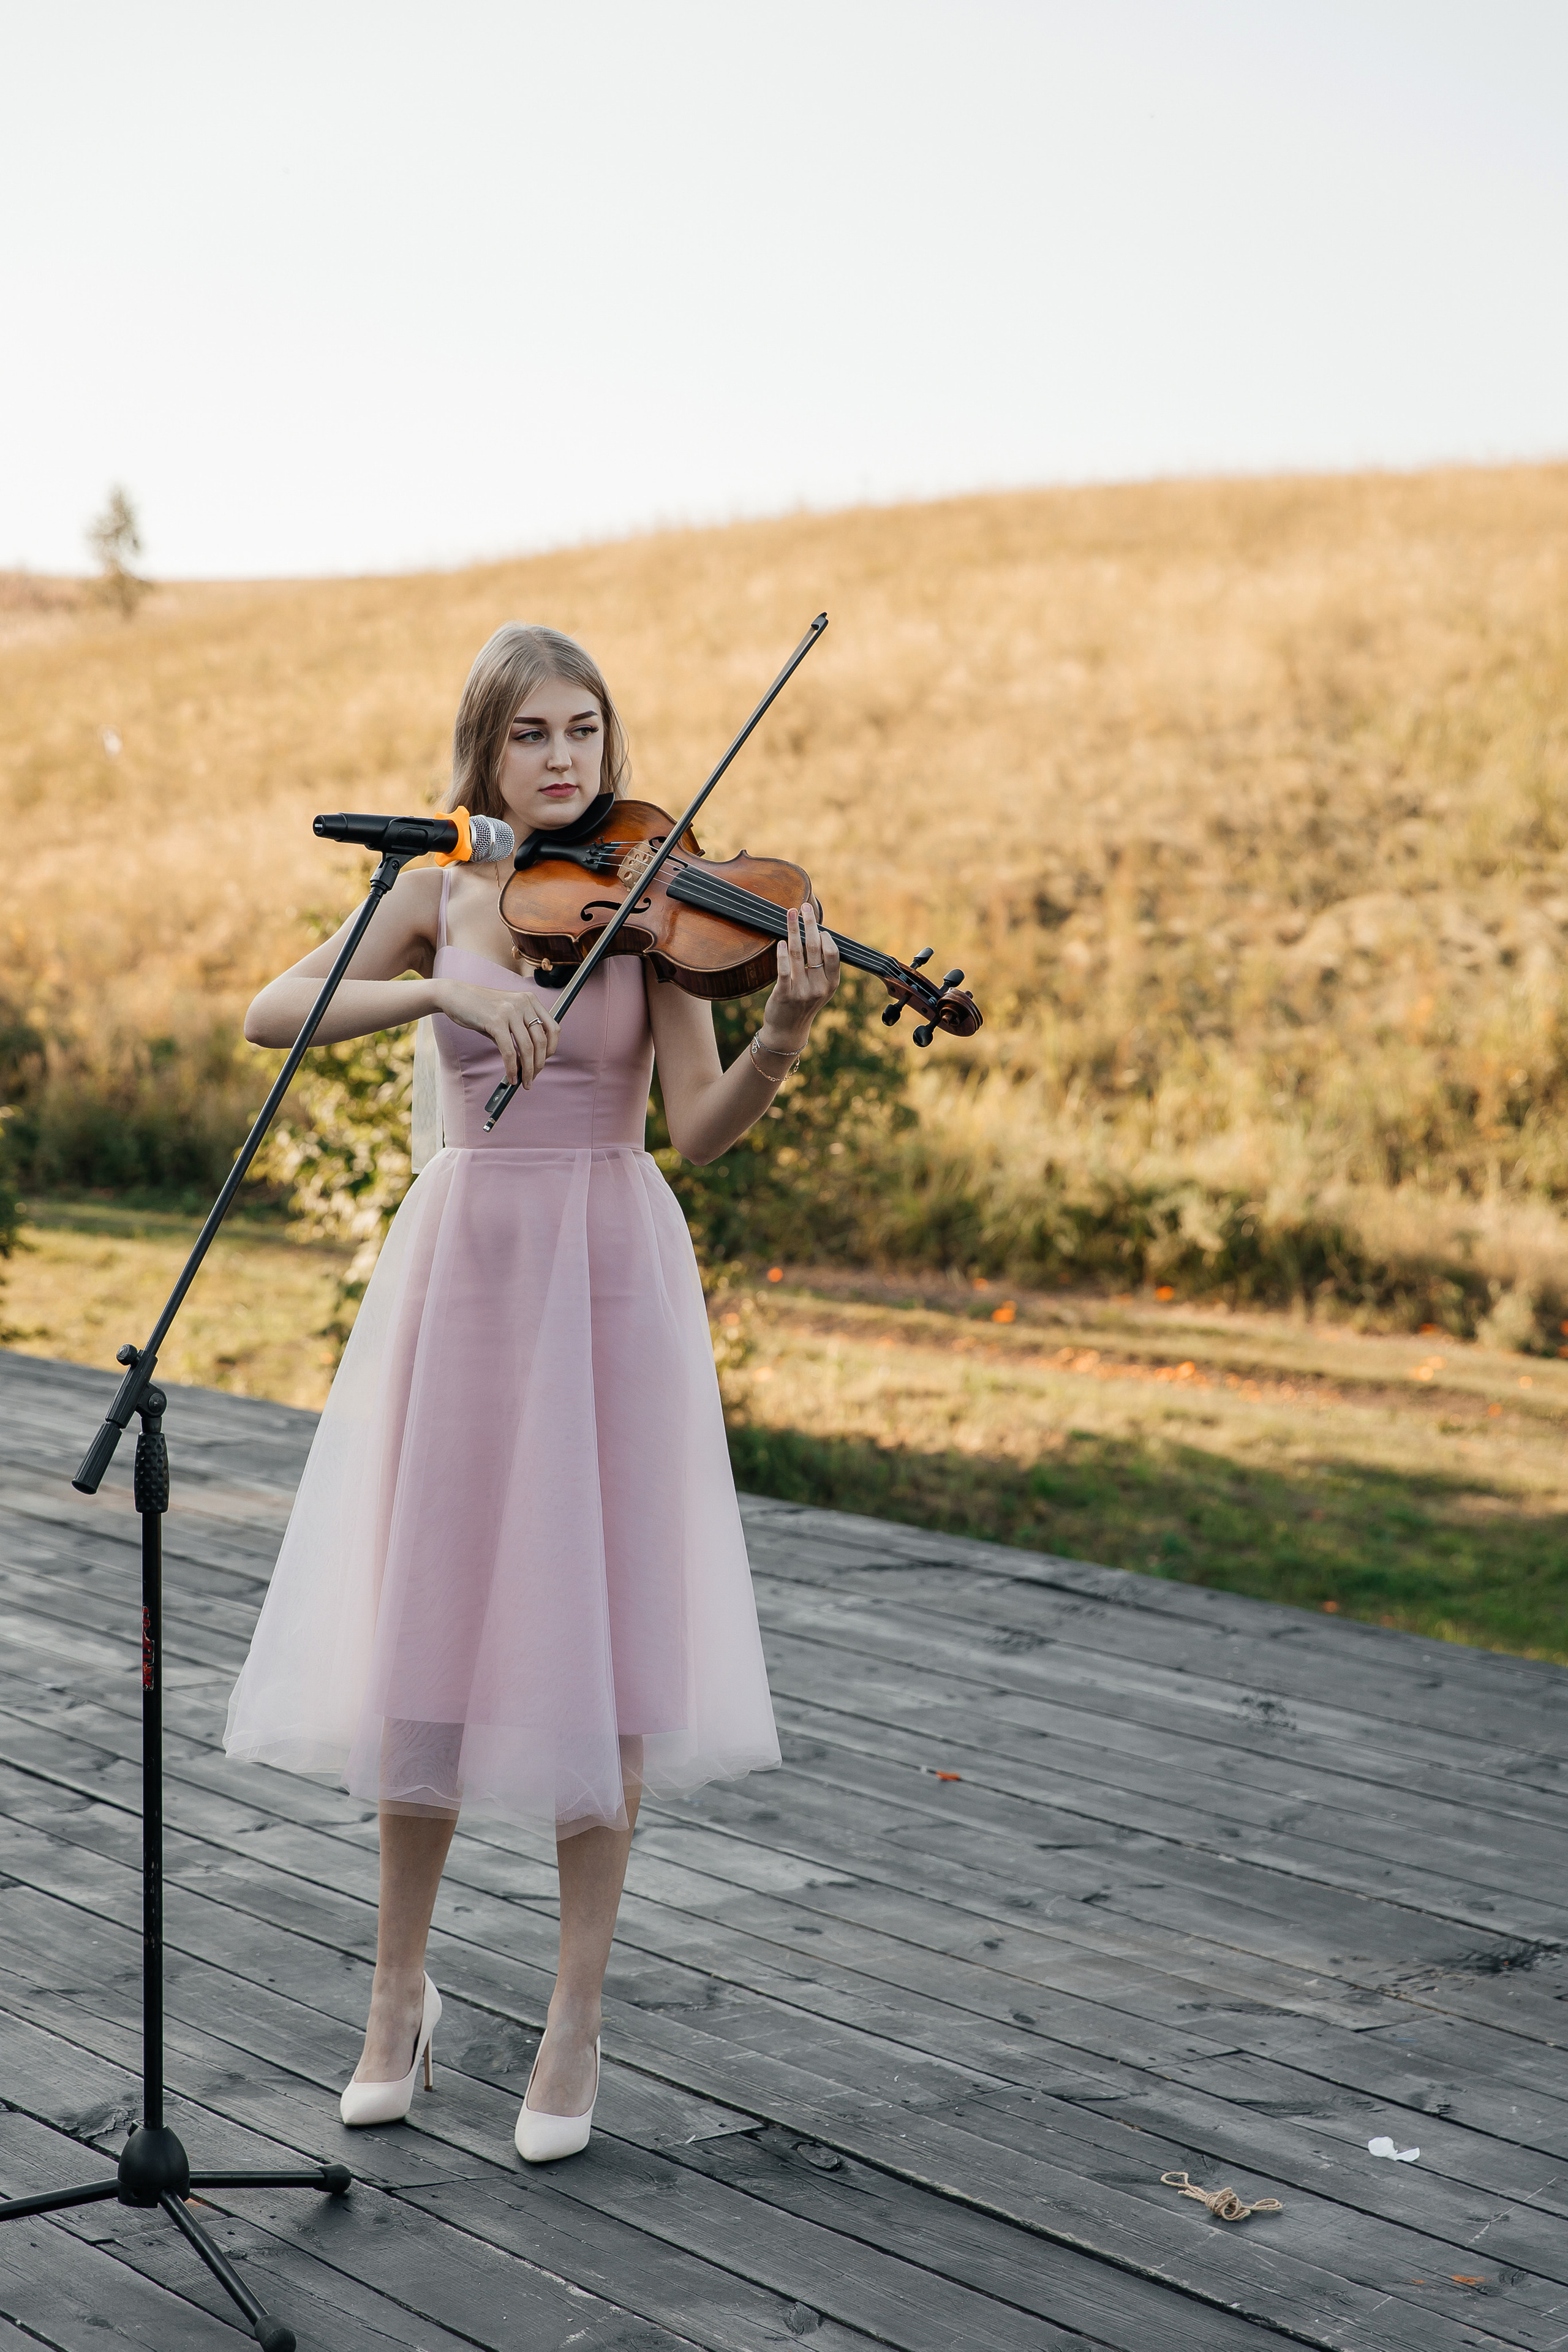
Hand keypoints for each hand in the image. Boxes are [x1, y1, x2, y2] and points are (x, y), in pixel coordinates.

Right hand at [433, 979, 559, 1086]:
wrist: (454, 995)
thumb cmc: (479, 1007)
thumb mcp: (505, 1015)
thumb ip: (518, 1034)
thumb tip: (526, 1062)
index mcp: (530, 1000)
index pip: (553, 1028)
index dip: (552, 1049)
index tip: (544, 1061)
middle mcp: (524, 1003)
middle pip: (542, 1041)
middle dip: (539, 1064)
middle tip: (533, 1077)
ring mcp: (510, 1011)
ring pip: (527, 1048)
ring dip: (528, 1070)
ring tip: (525, 1082)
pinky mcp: (496, 1021)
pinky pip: (509, 1051)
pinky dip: (511, 1068)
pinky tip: (511, 1076)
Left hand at [760, 901, 840, 1052]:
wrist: (787, 1031)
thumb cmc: (803, 1004)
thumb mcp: (820, 988)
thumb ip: (822, 967)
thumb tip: (817, 935)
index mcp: (831, 984)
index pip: (833, 954)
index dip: (826, 936)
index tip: (818, 924)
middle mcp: (819, 987)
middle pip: (815, 948)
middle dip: (810, 924)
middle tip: (805, 906)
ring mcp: (802, 991)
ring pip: (797, 954)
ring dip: (792, 930)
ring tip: (789, 914)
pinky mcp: (784, 994)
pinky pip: (784, 969)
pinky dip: (781, 953)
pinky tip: (779, 941)